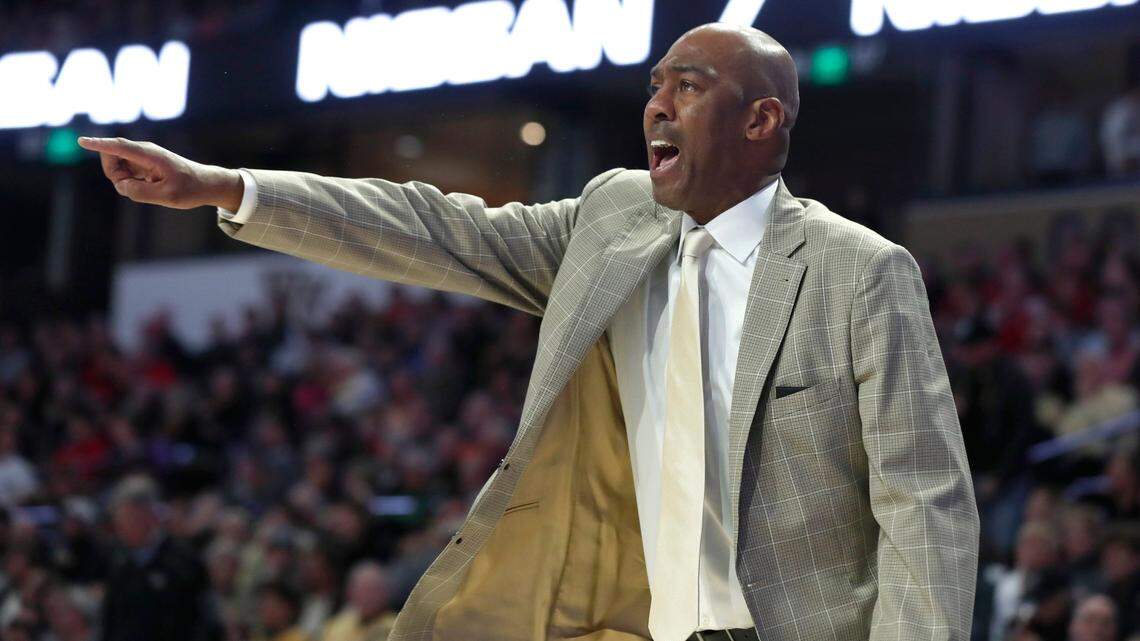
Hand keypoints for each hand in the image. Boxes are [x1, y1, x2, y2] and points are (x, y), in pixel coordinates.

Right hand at [77, 137, 244, 210]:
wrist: (205, 183)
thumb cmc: (190, 189)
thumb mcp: (167, 196)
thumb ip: (140, 192)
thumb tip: (121, 185)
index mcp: (150, 155)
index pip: (119, 147)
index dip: (99, 145)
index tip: (82, 141)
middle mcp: (143, 151)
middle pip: (111, 159)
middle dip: (116, 176)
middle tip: (141, 189)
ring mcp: (142, 157)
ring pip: (117, 169)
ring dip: (125, 181)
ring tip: (152, 188)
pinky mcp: (142, 163)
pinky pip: (125, 173)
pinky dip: (132, 183)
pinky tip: (152, 186)